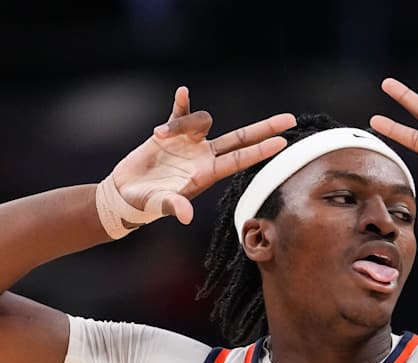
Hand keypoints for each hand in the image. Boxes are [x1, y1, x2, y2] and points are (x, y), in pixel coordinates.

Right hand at [111, 86, 295, 223]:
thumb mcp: (159, 204)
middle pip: (240, 138)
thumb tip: (186, 215)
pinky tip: (183, 93)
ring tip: (159, 135)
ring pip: (201, 120)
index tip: (282, 142)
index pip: (239, 159)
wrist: (126, 194)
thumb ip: (173, 206)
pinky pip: (180, 112)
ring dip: (182, 122)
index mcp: (206, 173)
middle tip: (290, 119)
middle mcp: (204, 156)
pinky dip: (181, 104)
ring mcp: (189, 143)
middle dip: (264, 128)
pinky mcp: (170, 133)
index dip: (260, 151)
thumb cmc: (145, 204)